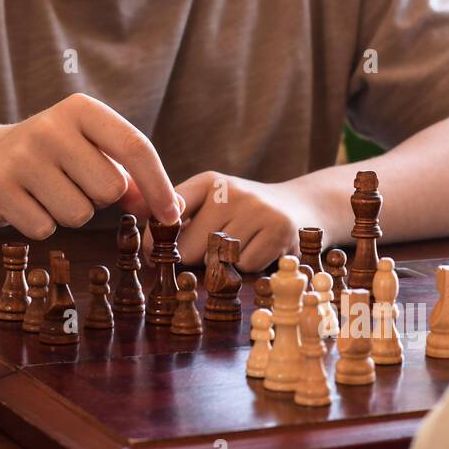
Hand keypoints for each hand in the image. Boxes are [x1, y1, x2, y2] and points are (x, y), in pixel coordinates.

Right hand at [0, 93, 179, 239]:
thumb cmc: (56, 159)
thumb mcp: (94, 154)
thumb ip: (133, 180)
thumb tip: (170, 210)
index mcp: (81, 109)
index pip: (135, 147)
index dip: (158, 185)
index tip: (171, 215)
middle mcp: (49, 127)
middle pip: (110, 189)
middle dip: (101, 198)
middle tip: (74, 183)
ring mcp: (20, 157)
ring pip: (78, 214)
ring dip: (70, 213)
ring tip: (48, 192)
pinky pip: (45, 229)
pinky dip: (42, 224)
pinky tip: (26, 202)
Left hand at [153, 171, 333, 271]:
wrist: (300, 206)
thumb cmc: (244, 213)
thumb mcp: (212, 203)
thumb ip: (181, 218)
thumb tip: (147, 248)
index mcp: (208, 181)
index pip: (167, 216)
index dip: (156, 241)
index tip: (155, 253)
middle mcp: (231, 190)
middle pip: (188, 247)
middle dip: (193, 259)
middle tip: (209, 253)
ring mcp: (257, 209)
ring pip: (218, 260)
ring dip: (225, 264)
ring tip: (241, 246)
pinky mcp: (278, 230)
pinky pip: (244, 266)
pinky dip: (249, 267)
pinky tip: (260, 250)